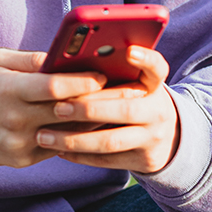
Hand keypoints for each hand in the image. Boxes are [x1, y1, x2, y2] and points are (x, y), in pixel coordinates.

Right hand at [0, 48, 106, 167]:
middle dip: (98, 101)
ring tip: (118, 110)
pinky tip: (95, 126)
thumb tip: (62, 56)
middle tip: (126, 92)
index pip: (53, 87)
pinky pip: (58, 148)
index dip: (82, 81)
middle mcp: (15, 118)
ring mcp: (19, 142)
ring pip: (68, 134)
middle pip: (66, 111)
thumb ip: (30, 60)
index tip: (104, 75)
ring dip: (94, 122)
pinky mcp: (23, 159)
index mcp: (9, 89)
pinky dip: (77, 137)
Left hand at [35, 46, 179, 173]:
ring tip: (44, 136)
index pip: (157, 67)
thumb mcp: (133, 83)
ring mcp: (153, 138)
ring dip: (74, 139)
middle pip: (124, 109)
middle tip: (56, 108)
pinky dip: (79, 155)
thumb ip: (112, 72)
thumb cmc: (133, 99)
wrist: (167, 137)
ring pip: (111, 141)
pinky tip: (57, 149)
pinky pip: (106, 160)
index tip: (128, 51)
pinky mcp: (144, 161)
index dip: (145, 59)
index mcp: (154, 84)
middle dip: (87, 109)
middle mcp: (158, 110)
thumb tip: (66, 64)